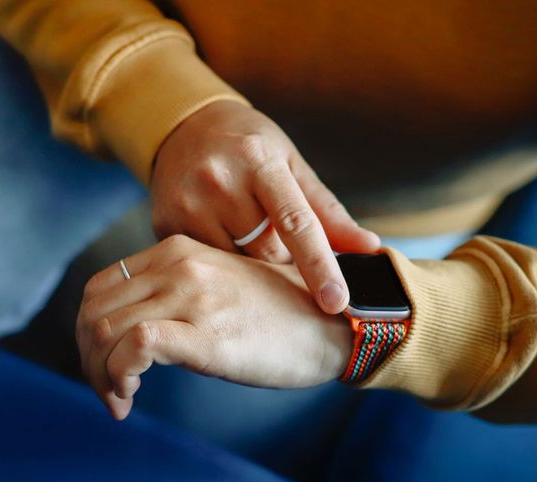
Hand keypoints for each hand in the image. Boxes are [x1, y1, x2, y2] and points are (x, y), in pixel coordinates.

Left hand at [77, 235, 353, 420]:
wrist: (339, 324)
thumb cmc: (286, 315)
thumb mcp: (223, 287)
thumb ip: (179, 295)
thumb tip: (137, 334)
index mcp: (178, 251)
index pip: (101, 289)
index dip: (90, 333)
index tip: (106, 368)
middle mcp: (178, 267)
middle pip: (94, 312)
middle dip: (89, 360)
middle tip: (108, 393)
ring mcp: (192, 298)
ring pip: (105, 331)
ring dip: (100, 376)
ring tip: (119, 402)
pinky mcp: (206, 334)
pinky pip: (134, 347)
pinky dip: (119, 377)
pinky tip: (131, 398)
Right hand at [150, 99, 379, 314]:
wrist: (183, 126)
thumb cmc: (250, 148)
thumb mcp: (291, 166)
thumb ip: (329, 212)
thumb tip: (372, 249)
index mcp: (260, 162)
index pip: (296, 222)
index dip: (320, 266)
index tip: (337, 301)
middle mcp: (220, 181)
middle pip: (266, 252)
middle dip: (282, 260)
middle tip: (278, 243)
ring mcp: (187, 204)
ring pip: (236, 266)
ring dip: (251, 264)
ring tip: (246, 235)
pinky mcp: (164, 225)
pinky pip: (207, 265)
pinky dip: (223, 264)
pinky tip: (221, 238)